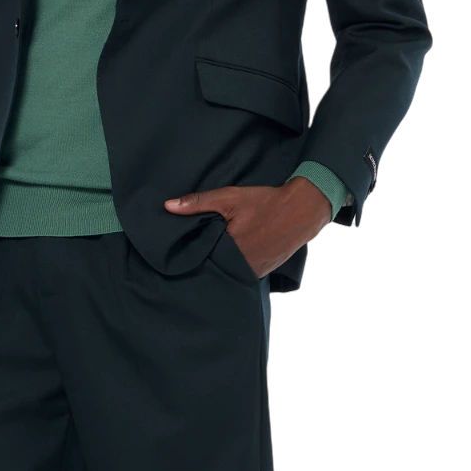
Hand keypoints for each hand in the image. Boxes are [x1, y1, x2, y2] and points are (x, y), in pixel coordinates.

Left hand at [163, 179, 331, 277]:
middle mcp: (241, 266)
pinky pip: (242, 273)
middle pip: (213, 267)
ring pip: (228, 272)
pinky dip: (235, 266)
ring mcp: (254, 272)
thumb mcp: (230, 197)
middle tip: (194, 253)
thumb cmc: (265, 202)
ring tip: (213, 255)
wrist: (302, 211)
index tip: (178, 251)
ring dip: (221, 265)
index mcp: (229, 249)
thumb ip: (198, 202)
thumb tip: (168, 206)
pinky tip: (232, 256)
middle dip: (205, 260)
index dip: (189, 255)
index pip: (198, 258)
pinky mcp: (263, 273)